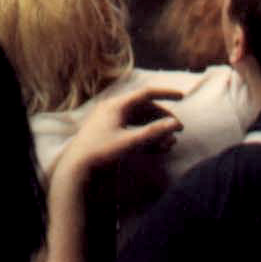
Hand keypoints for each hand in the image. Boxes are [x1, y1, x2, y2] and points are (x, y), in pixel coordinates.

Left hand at [59, 84, 183, 183]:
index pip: (145, 93)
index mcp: (115, 106)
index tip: (183, 96)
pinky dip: (147, 137)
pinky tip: (160, 149)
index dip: (165, 94)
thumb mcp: (130, 142)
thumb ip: (154, 132)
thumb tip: (176, 123)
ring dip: (156, 130)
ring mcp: (110, 122)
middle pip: (144, 108)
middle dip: (163, 118)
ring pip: (140, 121)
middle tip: (180, 129)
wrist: (77, 168)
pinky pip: (133, 130)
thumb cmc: (102, 152)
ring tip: (170, 144)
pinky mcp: (110, 134)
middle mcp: (112, 110)